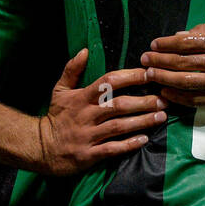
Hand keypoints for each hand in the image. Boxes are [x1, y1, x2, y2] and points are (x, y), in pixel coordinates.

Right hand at [37, 49, 166, 175]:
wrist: (41, 147)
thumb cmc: (56, 117)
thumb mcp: (60, 90)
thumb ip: (72, 69)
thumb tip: (85, 50)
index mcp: (82, 97)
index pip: (108, 82)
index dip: (129, 77)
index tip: (148, 74)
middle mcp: (87, 115)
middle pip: (118, 105)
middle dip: (143, 102)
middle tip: (163, 99)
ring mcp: (89, 135)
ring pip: (119, 126)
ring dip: (142, 121)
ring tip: (161, 116)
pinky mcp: (89, 154)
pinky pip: (112, 149)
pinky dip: (129, 144)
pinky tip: (144, 139)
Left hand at [141, 21, 204, 105]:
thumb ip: (203, 30)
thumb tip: (177, 37)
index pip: (187, 42)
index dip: (166, 44)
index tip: (154, 44)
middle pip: (183, 62)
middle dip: (159, 61)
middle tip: (145, 60)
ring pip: (186, 82)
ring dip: (164, 78)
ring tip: (150, 75)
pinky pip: (196, 100)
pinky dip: (178, 97)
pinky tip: (166, 92)